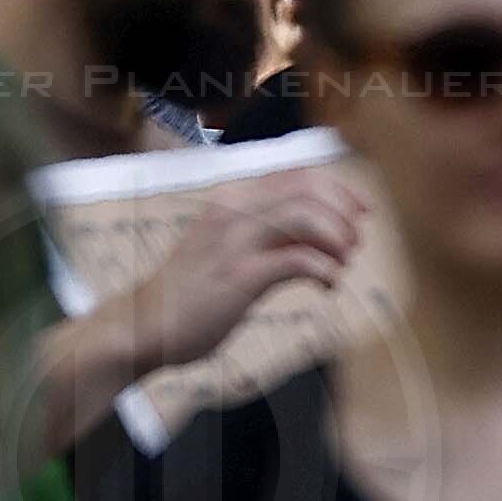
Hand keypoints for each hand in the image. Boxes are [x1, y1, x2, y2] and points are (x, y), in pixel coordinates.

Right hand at [97, 169, 366, 386]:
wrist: (140, 326)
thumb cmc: (187, 291)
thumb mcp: (226, 246)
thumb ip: (265, 233)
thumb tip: (318, 231)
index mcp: (232, 198)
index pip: (298, 174)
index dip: (338, 189)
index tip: (360, 210)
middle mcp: (234, 209)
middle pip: (308, 188)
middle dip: (344, 211)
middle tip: (356, 240)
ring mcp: (235, 241)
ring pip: (306, 216)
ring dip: (337, 238)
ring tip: (343, 263)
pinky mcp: (239, 276)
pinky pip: (298, 260)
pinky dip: (325, 270)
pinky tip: (327, 285)